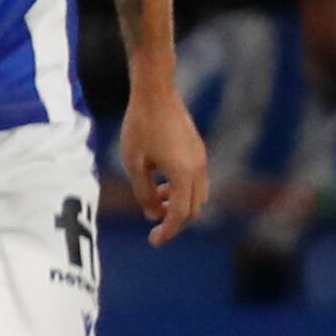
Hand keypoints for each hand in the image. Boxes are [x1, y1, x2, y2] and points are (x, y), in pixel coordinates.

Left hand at [118, 89, 210, 244]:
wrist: (156, 93)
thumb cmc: (140, 126)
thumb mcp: (135, 164)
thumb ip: (144, 193)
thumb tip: (153, 216)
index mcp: (183, 174)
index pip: (179, 215)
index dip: (167, 232)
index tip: (154, 242)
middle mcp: (198, 169)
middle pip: (192, 210)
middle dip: (174, 223)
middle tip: (154, 230)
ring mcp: (201, 159)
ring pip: (197, 197)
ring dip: (178, 206)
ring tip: (153, 200)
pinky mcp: (198, 152)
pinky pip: (195, 182)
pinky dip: (181, 191)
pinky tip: (160, 184)